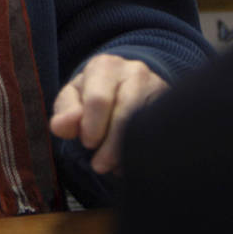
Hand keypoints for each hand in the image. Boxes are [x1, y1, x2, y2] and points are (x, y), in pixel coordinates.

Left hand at [48, 54, 167, 174]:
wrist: (127, 83)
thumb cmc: (94, 92)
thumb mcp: (74, 97)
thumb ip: (65, 112)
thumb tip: (60, 126)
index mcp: (104, 66)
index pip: (98, 99)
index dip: (92, 127)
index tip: (88, 143)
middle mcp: (134, 71)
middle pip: (125, 113)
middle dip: (109, 145)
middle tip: (99, 164)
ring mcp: (158, 87)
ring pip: (145, 124)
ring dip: (126, 152)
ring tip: (113, 167)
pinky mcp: (172, 106)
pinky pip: (160, 131)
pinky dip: (145, 151)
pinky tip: (132, 162)